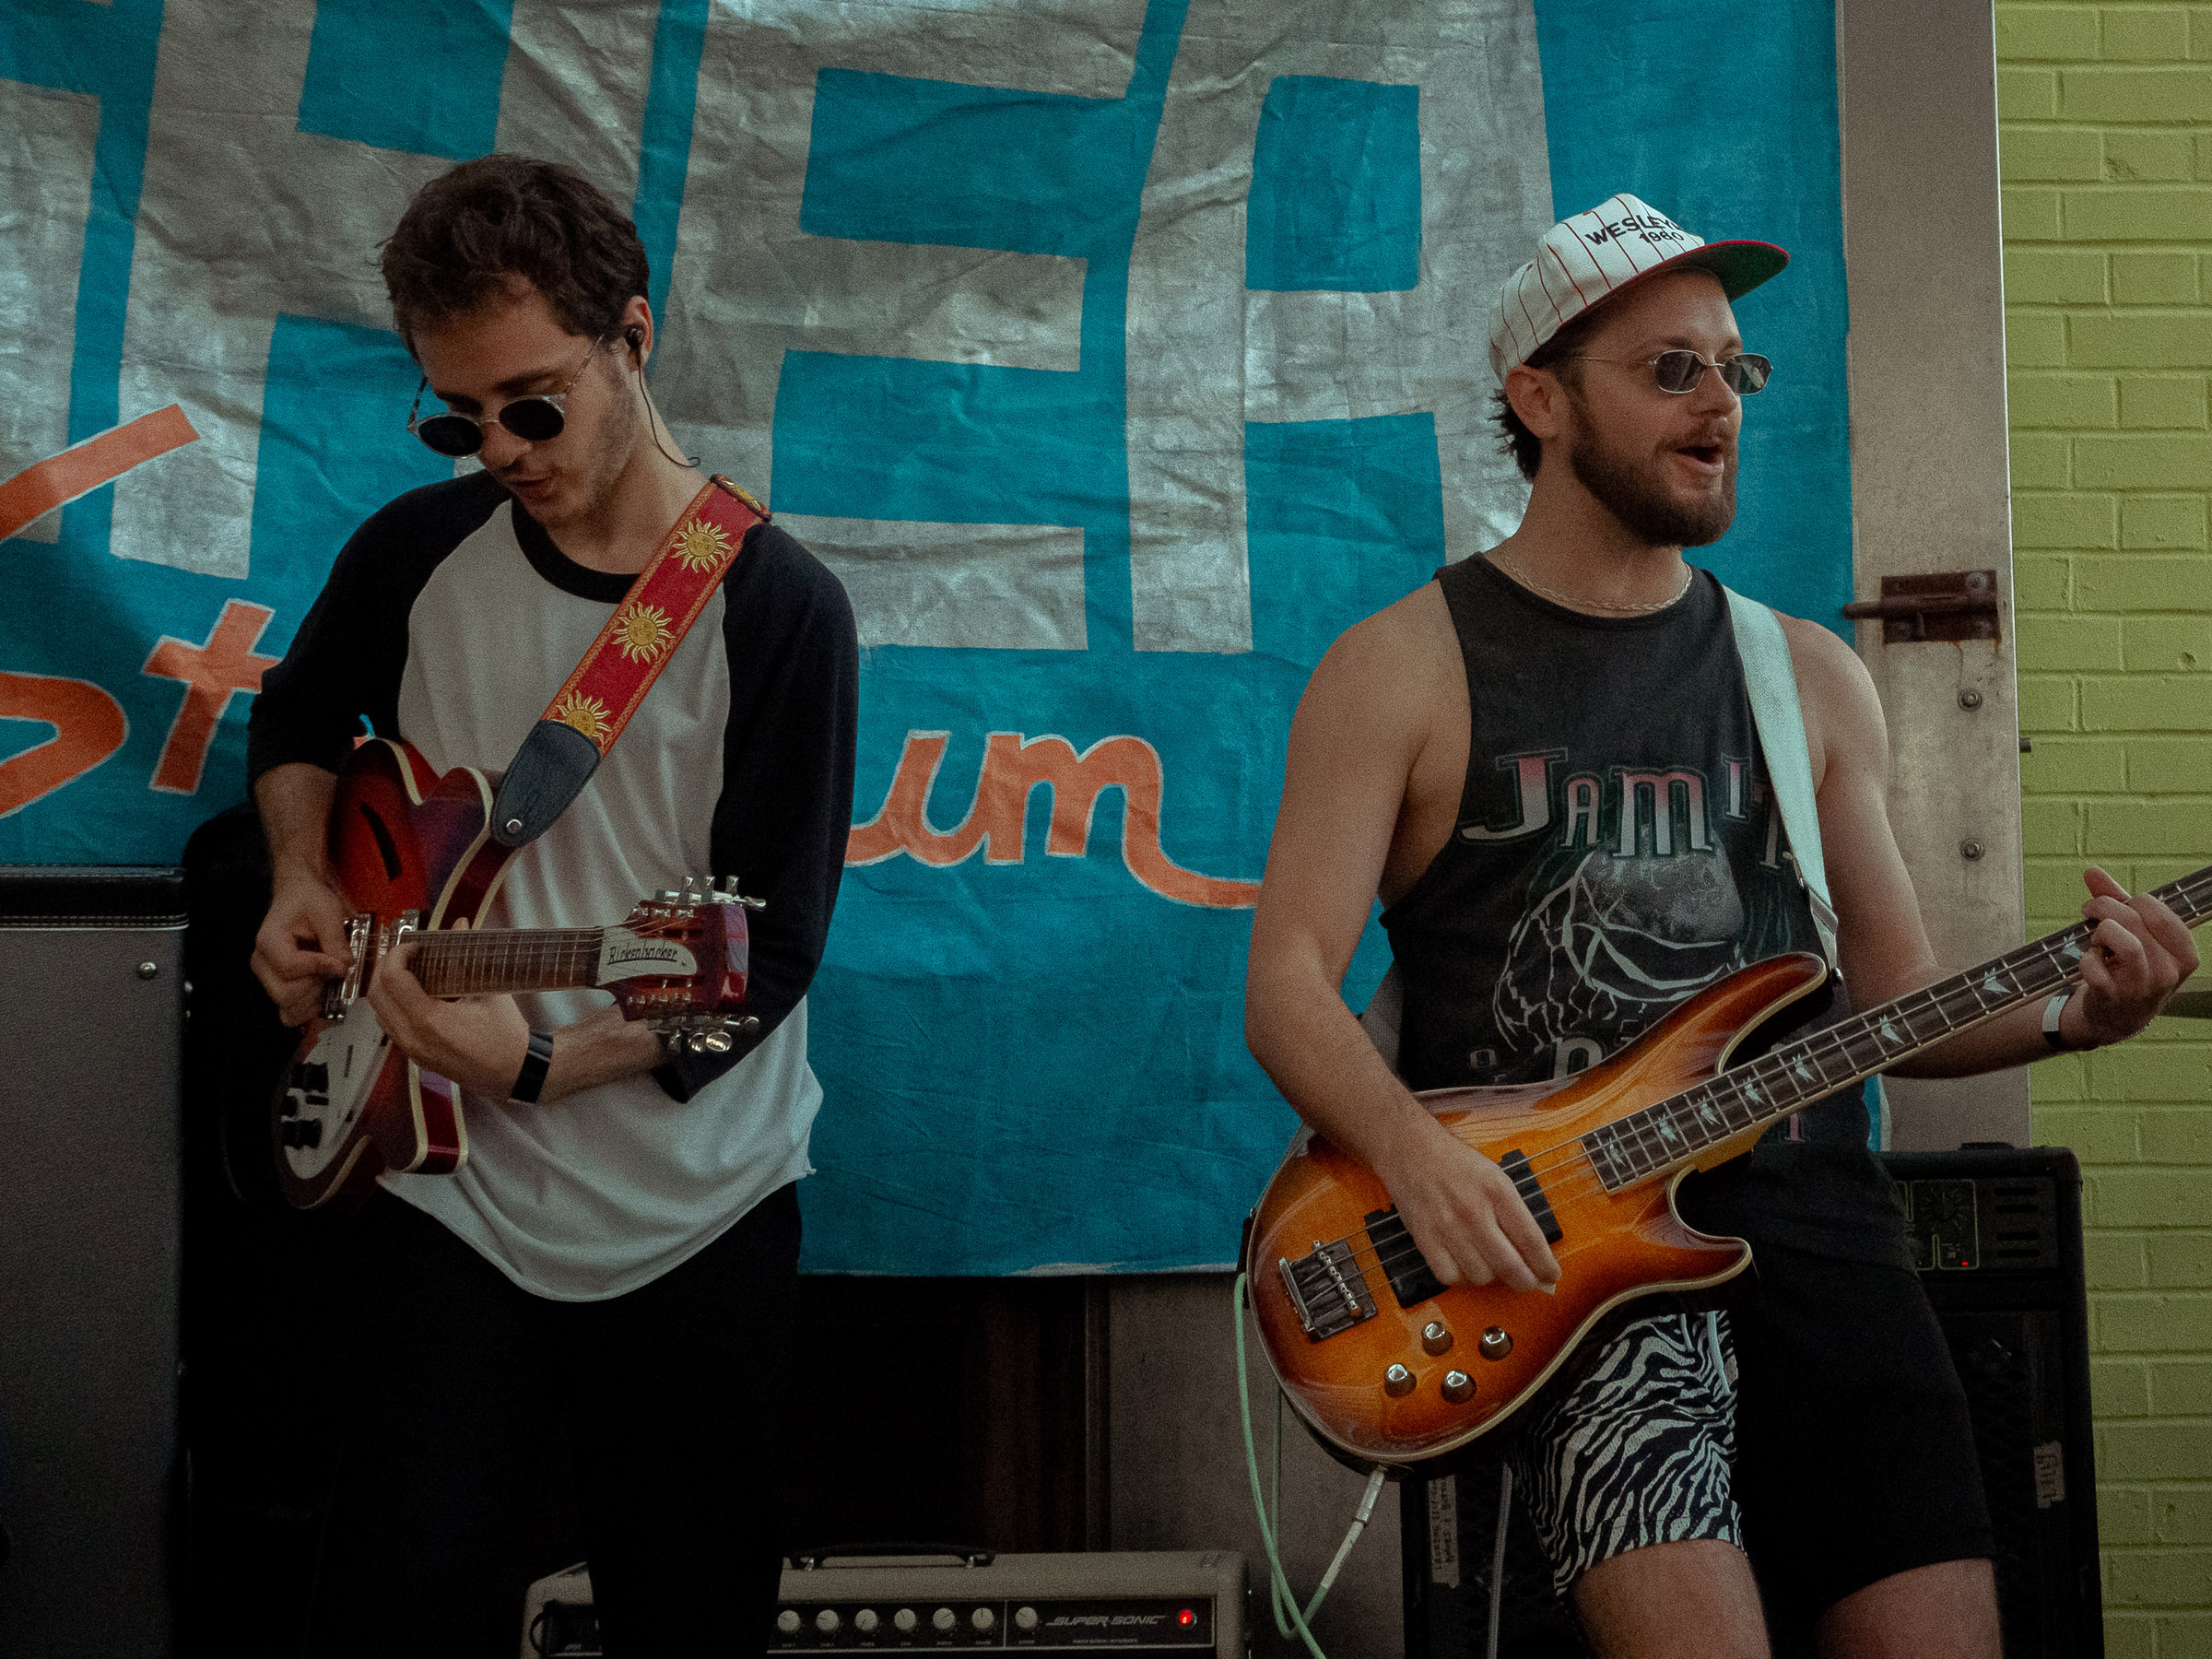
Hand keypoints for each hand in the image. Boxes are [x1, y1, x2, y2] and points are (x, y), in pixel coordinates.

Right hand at [251, 869, 353, 1026]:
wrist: (299, 898)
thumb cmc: (309, 902)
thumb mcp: (328, 912)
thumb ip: (336, 941)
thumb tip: (344, 968)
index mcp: (269, 940)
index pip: (289, 967)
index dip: (319, 968)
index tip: (339, 963)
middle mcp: (262, 963)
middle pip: (286, 994)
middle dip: (317, 987)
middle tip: (333, 971)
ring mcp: (268, 978)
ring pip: (288, 1007)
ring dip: (315, 999)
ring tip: (327, 978)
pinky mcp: (278, 987)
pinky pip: (291, 1012)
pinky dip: (310, 1007)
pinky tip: (322, 989)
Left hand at [366, 939, 532, 1098]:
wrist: (515, 1070)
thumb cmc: (506, 1037)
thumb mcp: (488, 990)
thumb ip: (468, 955)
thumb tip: (460, 925)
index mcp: (430, 1021)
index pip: (393, 979)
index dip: (398, 954)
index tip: (412, 946)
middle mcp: (414, 1039)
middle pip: (376, 995)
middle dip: (385, 968)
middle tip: (403, 955)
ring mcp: (413, 1051)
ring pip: (378, 1013)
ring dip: (385, 988)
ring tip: (405, 972)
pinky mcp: (416, 1057)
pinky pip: (391, 1028)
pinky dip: (393, 1006)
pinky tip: (412, 995)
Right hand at [1376, 1119, 1561, 1292]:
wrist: (1411, 1150)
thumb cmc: (1457, 1164)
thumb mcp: (1495, 1177)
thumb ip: (1514, 1212)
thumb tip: (1532, 1252)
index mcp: (1497, 1191)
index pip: (1530, 1239)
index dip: (1544, 1264)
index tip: (1551, 1275)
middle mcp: (1473, 1211)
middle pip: (1509, 1265)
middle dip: (1525, 1281)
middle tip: (1529, 1282)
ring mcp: (1447, 1227)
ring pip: (1481, 1276)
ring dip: (1491, 1277)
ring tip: (1491, 1265)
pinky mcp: (1424, 1238)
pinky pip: (1450, 1277)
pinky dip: (1462, 1279)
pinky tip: (1465, 1266)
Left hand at [2064, 866, 2200, 1047]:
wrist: (2116, 1019)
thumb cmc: (2127, 970)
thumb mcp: (2133, 936)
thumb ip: (2115, 900)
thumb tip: (2092, 871)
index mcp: (2183, 953)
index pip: (2156, 909)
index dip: (2129, 901)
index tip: (2115, 905)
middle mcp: (2169, 970)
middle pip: (2134, 918)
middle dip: (2105, 908)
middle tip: (2090, 912)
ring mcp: (2143, 986)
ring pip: (2121, 939)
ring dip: (2100, 933)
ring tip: (2096, 940)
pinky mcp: (2114, 997)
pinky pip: (2094, 966)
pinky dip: (2085, 959)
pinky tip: (2090, 963)